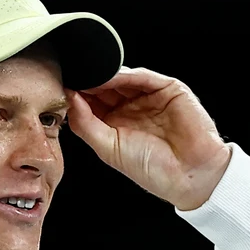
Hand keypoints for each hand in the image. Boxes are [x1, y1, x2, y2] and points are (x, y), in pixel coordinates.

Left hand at [67, 68, 232, 210]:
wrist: (189, 175)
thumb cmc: (152, 169)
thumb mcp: (108, 148)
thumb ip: (85, 123)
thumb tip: (69, 97)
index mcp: (116, 123)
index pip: (91, 101)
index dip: (77, 94)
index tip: (60, 88)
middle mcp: (132, 108)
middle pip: (105, 86)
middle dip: (88, 81)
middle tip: (71, 75)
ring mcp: (150, 97)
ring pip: (122, 78)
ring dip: (104, 76)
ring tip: (87, 75)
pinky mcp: (168, 89)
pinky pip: (143, 76)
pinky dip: (125, 74)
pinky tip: (109, 76)